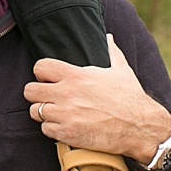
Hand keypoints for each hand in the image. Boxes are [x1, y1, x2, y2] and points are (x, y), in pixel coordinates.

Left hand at [23, 35, 170, 164]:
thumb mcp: (121, 70)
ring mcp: (65, 114)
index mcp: (76, 75)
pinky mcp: (67, 133)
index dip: (41, 73)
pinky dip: (52, 129)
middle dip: (37, 94)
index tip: (48, 79)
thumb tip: (109, 37)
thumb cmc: (131, 98)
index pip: (40, 67)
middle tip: (48, 98)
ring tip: (56, 114)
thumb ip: (111, 52)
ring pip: (35, 112)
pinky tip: (64, 127)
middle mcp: (66, 93)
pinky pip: (45, 130)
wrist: (140, 127)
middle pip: (30, 91)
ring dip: (43, 113)